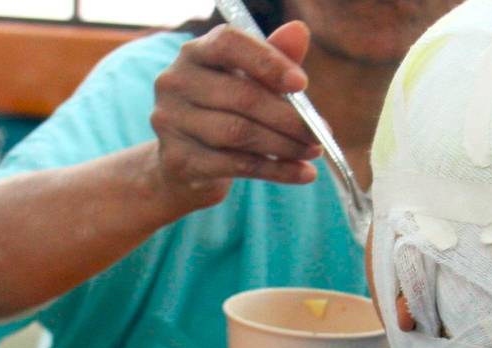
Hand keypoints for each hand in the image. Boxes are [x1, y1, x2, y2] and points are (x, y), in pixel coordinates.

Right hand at [149, 21, 321, 213]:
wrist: (186, 163)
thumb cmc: (225, 112)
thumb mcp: (249, 82)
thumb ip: (274, 59)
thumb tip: (299, 31)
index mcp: (195, 53)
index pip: (229, 44)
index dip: (268, 62)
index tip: (303, 84)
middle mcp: (175, 82)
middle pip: (241, 96)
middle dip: (288, 117)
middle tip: (320, 132)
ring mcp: (171, 122)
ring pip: (239, 133)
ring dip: (285, 145)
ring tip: (313, 151)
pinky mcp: (179, 160)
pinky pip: (236, 165)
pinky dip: (276, 170)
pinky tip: (302, 173)